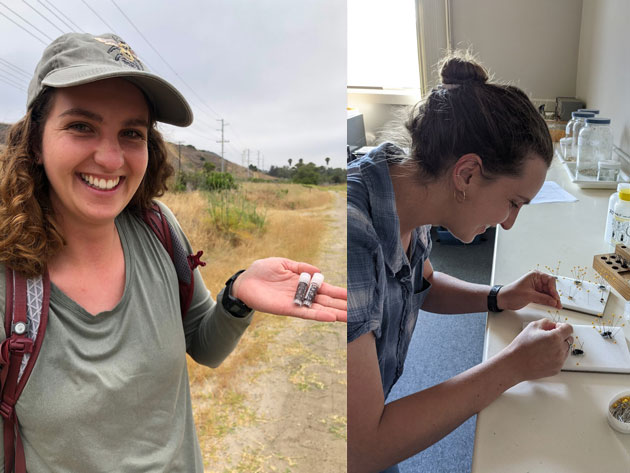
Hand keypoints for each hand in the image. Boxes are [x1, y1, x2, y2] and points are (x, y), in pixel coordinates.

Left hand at [230, 257, 346, 321]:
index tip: (352, 296)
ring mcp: (296, 303)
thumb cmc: (262, 271)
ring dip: (334, 313)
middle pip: (326, 301)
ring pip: (319, 309)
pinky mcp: (288, 309)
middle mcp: (302, 294)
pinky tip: (331, 317)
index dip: (338, 292)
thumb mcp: (283, 263)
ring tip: (350, 317)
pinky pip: (306, 313)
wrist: (245, 281)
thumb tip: (319, 271)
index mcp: (303, 282)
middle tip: (358, 312)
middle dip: (341, 305)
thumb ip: (301, 267)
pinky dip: (319, 316)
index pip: (325, 288)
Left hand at [497, 271, 561, 310]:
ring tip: (557, 306)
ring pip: (548, 293)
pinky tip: (552, 305)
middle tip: (558, 303)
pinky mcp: (535, 295)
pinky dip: (548, 302)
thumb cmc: (512, 293)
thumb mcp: (529, 295)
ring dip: (553, 300)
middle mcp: (537, 281)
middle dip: (554, 295)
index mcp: (535, 276)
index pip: (549, 280)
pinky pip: (545, 298)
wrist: (503, 299)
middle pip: (550, 287)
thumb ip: (543, 298)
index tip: (555, 297)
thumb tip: (553, 301)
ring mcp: (536, 288)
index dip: (554, 289)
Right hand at [504, 318, 572, 381]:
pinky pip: (561, 360)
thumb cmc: (521, 346)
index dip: (563, 326)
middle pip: (569, 339)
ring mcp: (559, 360)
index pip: (569, 328)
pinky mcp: (557, 369)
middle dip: (562, 336)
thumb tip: (553, 324)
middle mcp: (560, 349)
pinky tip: (544, 355)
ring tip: (544, 347)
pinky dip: (556, 356)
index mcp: (555, 337)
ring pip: (566, 350)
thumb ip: (546, 322)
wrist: (515, 364)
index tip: (557, 327)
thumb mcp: (532, 327)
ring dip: (559, 346)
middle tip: (549, 337)